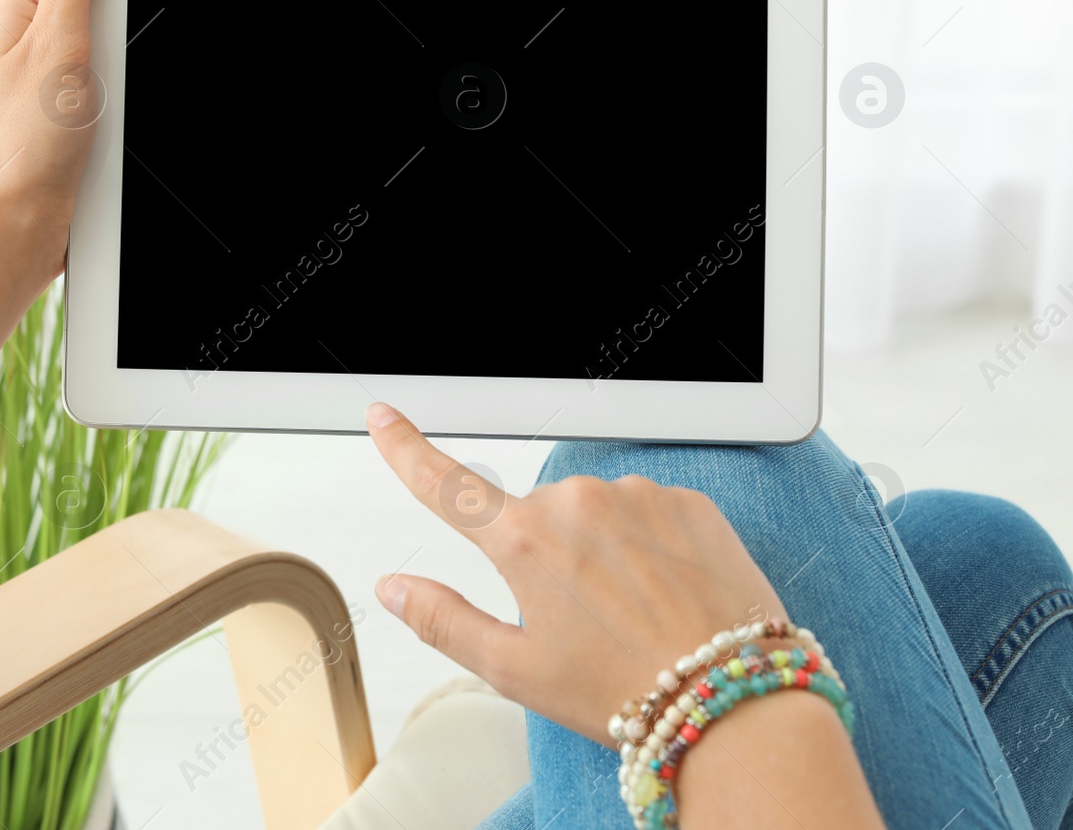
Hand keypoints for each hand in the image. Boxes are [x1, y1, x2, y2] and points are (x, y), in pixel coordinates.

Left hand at [0, 0, 104, 281]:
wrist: (13, 229)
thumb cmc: (22, 144)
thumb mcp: (55, 45)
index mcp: (20, 13)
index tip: (127, 11)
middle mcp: (33, 46)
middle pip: (105, 15)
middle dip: (126, 40)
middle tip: (110, 76)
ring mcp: (53, 89)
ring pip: (116, 64)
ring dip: (126, 87)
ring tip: (105, 119)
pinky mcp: (71, 128)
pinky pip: (114, 106)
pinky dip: (122, 117)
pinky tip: (114, 139)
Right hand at [365, 402, 786, 746]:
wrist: (734, 702)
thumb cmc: (623, 693)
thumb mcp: (514, 671)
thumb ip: (443, 620)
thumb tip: (392, 587)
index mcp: (524, 541)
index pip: (445, 483)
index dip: (406, 447)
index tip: (383, 416)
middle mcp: (576, 501)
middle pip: (535, 516)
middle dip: (544, 557)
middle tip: (580, 625)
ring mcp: (636, 495)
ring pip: (594, 513)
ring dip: (600, 550)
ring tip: (634, 617)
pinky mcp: (688, 501)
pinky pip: (647, 512)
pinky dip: (648, 547)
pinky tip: (666, 596)